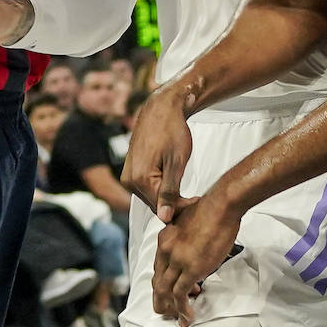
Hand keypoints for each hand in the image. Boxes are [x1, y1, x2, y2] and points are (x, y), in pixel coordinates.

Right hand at [121, 86, 192, 219]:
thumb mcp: (176, 163)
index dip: (182, 207)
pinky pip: (147, 187)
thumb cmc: (172, 131)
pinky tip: (173, 178)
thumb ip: (169, 193)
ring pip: (151, 196)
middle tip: (194, 195)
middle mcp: (129, 181)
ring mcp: (128, 175)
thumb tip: (165, 218)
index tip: (198, 199)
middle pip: (155, 204)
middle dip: (174, 202)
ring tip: (185, 187)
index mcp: (139, 180)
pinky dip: (160, 186)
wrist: (161, 108)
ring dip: (167, 195)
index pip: (162, 208)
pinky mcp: (131, 170)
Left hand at [152, 190, 241, 324]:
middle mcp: (166, 250)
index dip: (164, 282)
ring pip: (165, 291)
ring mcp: (177, 260)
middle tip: (167, 312)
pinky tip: (187, 317)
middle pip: (157, 281)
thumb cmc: (211, 209)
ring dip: (170, 308)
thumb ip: (184, 232)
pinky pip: (181, 294)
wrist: (221, 205)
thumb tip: (193, 241)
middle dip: (161, 300)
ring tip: (177, 319)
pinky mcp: (191, 268)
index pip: (158, 267)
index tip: (174, 292)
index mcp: (165, 238)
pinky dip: (182, 309)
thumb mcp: (187, 219)